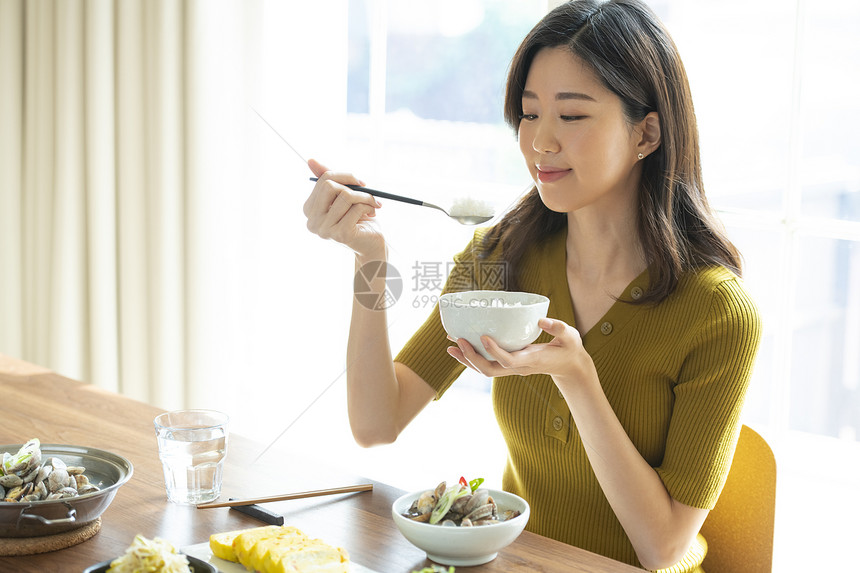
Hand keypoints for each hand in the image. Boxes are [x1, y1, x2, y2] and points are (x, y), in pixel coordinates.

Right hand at [304, 159, 383, 256]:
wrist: (371, 243)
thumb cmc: (358, 218)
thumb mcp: (343, 195)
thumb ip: (328, 179)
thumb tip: (310, 160)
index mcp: (309, 209)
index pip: (323, 180)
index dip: (344, 176)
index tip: (359, 181)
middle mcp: (312, 221)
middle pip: (329, 186)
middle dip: (352, 184)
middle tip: (366, 189)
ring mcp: (325, 230)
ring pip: (345, 196)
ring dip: (365, 196)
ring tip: (372, 204)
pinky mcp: (341, 234)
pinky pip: (356, 208)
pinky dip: (369, 206)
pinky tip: (372, 213)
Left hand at [446, 317, 594, 384]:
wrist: (570, 366)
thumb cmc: (569, 349)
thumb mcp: (571, 337)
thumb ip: (558, 328)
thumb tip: (541, 320)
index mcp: (532, 360)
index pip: (509, 360)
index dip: (495, 351)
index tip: (483, 337)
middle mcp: (519, 367)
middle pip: (490, 370)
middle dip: (472, 357)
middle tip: (458, 340)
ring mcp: (513, 368)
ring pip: (485, 370)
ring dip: (466, 359)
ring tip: (450, 345)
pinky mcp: (509, 364)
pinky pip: (487, 365)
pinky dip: (472, 357)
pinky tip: (460, 346)